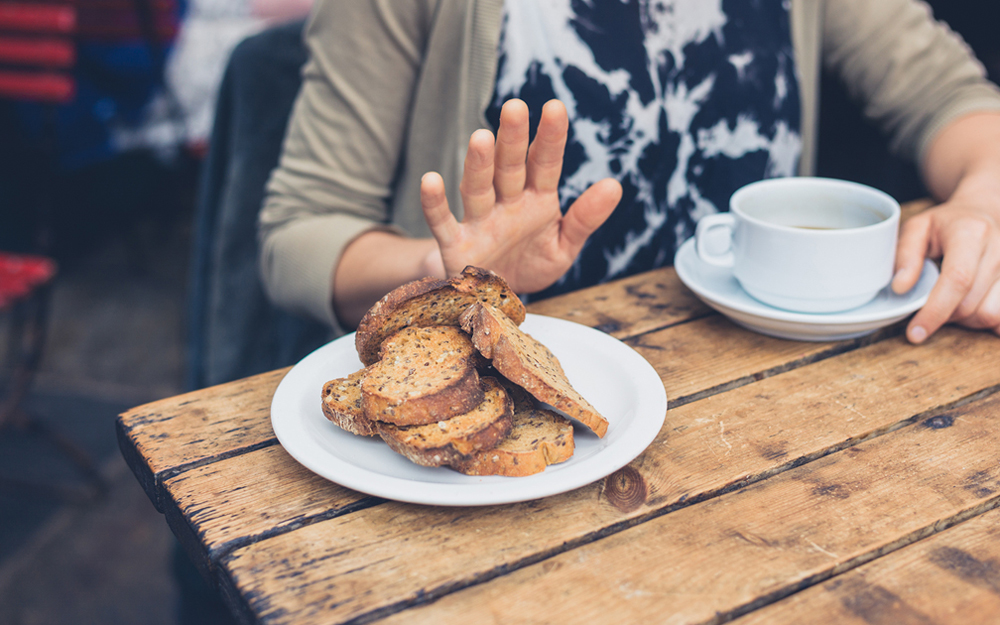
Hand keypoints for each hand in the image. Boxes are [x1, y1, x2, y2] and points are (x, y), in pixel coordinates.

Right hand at [420, 99, 621, 293]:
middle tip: (515, 107)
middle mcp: (506, 203)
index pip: (545, 163)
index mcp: (537, 200)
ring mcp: (480, 222)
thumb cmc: (531, 264)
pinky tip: (431, 181)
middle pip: (509, 167)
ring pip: (478, 188)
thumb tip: (615, 185)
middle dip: (512, 139)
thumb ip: (586, 218)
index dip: (550, 137)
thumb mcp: (564, 246)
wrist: (498, 300)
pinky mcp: (457, 245)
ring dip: (479, 164)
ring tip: (481, 137)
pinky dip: (435, 204)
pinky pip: (443, 222)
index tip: (555, 107)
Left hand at [892, 193, 999, 341]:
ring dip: (966, 320)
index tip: (915, 332)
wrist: (987, 210)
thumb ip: (905, 255)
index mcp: (971, 233)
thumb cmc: (948, 223)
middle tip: (930, 306)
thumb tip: (900, 287)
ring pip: (991, 314)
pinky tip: (973, 307)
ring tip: (952, 303)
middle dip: (944, 315)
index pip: (957, 279)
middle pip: (971, 303)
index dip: (935, 310)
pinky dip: (987, 320)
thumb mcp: (918, 228)